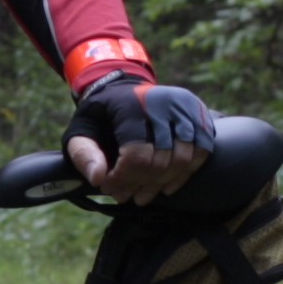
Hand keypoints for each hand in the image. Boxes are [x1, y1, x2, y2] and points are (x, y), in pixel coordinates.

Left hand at [67, 72, 213, 201]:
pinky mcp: (199, 114)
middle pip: (160, 161)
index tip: (108, 186)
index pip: (137, 155)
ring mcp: (185, 108)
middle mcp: (163, 104)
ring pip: (182, 160)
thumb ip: (84, 154)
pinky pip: (201, 152)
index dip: (123, 178)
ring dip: (161, 184)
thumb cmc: (102, 114)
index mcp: (132, 107)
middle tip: (124, 196)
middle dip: (139, 185)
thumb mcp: (81, 129)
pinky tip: (166, 187)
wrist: (123, 88)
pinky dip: (184, 174)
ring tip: (142, 195)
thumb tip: (98, 178)